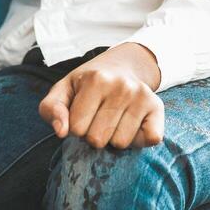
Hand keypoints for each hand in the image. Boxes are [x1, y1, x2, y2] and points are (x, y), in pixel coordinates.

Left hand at [38, 44, 165, 149]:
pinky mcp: (157, 107)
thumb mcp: (63, 90)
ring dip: (114, 137)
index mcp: (95, 79)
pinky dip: (138, 140)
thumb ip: (51, 109)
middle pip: (98, 139)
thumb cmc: (87, 84)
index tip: (83, 112)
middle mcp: (122, 86)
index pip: (76, 129)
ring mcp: (142, 95)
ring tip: (114, 117)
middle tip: (99, 115)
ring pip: (121, 143)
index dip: (76, 126)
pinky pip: (150, 140)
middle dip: (94, 134)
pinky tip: (132, 123)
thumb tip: (61, 131)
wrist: (121, 66)